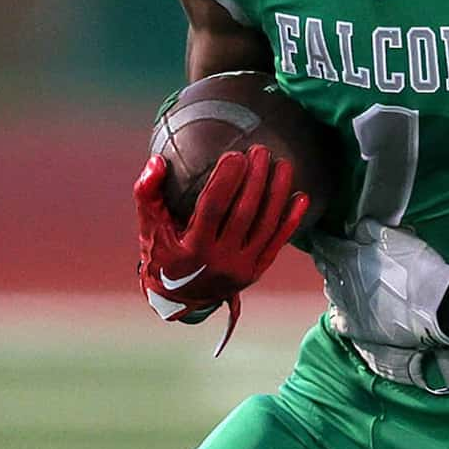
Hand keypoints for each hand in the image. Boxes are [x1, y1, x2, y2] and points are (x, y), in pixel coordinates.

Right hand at [135, 146, 307, 352]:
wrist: (178, 297)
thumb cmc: (161, 253)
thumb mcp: (149, 225)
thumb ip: (147, 192)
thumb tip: (157, 161)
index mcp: (192, 248)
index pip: (213, 208)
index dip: (226, 181)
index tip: (236, 155)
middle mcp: (220, 260)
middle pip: (244, 213)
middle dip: (256, 179)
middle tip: (262, 151)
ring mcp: (242, 268)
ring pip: (265, 226)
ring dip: (277, 194)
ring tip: (283, 165)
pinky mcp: (256, 271)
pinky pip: (277, 243)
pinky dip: (290, 220)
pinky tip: (301, 197)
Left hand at [310, 220, 448, 349]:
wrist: (434, 303)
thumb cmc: (417, 267)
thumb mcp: (394, 236)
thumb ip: (369, 228)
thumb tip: (355, 227)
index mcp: (348, 257)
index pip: (325, 244)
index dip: (321, 238)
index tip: (318, 235)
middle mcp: (342, 282)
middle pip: (325, 268)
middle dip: (323, 259)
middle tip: (323, 254)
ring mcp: (348, 307)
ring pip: (330, 292)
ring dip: (332, 282)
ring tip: (335, 278)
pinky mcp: (357, 328)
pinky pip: (338, 320)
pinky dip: (339, 312)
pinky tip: (343, 310)